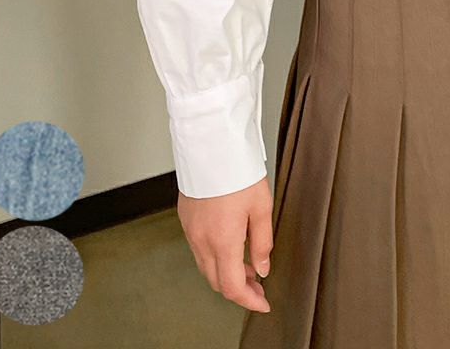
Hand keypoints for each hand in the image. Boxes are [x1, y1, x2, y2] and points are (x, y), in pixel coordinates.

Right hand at [177, 176, 273, 312]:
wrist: (211, 147)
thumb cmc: (238, 172)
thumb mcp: (261, 207)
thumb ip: (262, 241)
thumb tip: (262, 268)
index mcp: (223, 241)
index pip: (233, 287)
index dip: (249, 300)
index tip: (263, 303)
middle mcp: (202, 241)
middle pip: (217, 281)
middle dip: (239, 289)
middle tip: (258, 285)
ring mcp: (191, 231)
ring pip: (206, 267)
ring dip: (226, 273)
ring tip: (248, 266)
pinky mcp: (186, 219)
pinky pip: (198, 249)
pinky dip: (214, 258)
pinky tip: (230, 247)